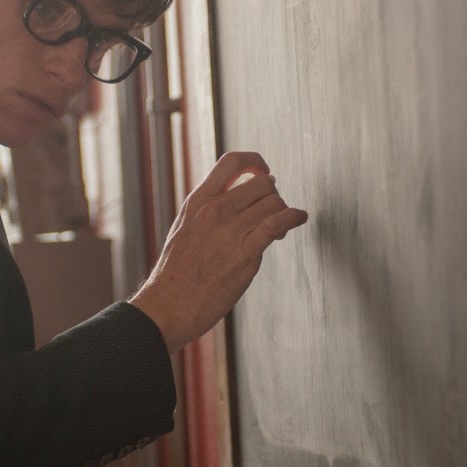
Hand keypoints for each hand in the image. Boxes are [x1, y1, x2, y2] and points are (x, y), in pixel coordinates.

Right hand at [129, 151, 308, 352]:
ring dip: (284, 211)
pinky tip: (299, 219)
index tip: (263, 172)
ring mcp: (230, 231)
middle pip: (262, 183)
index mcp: (198, 201)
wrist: (167, 304)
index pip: (232, 162)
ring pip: (273, 202)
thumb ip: (207, 211)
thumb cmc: (176, 273)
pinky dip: (295, 217)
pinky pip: (277, 223)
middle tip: (272, 211)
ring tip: (280, 226)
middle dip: (273, 195)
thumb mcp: (184, 228)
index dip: (255, 162)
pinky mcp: (244, 253)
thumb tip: (235, 201)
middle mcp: (215, 210)